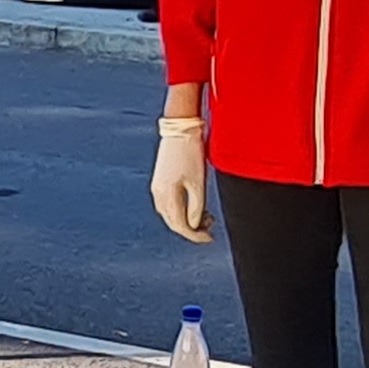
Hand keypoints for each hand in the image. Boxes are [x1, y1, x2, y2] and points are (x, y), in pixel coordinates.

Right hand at [150, 114, 209, 241]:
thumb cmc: (191, 154)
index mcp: (168, 196)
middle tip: (211, 227)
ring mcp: (157, 188)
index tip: (210, 238)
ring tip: (206, 214)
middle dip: (193, 229)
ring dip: (188, 219)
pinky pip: (169, 204)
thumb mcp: (198, 183)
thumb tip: (194, 226)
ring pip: (171, 214)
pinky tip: (195, 205)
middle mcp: (158, 195)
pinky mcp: (160, 182)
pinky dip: (182, 210)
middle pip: (174, 223)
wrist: (180, 129)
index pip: (181, 226)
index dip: (196, 236)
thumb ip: (196, 207)